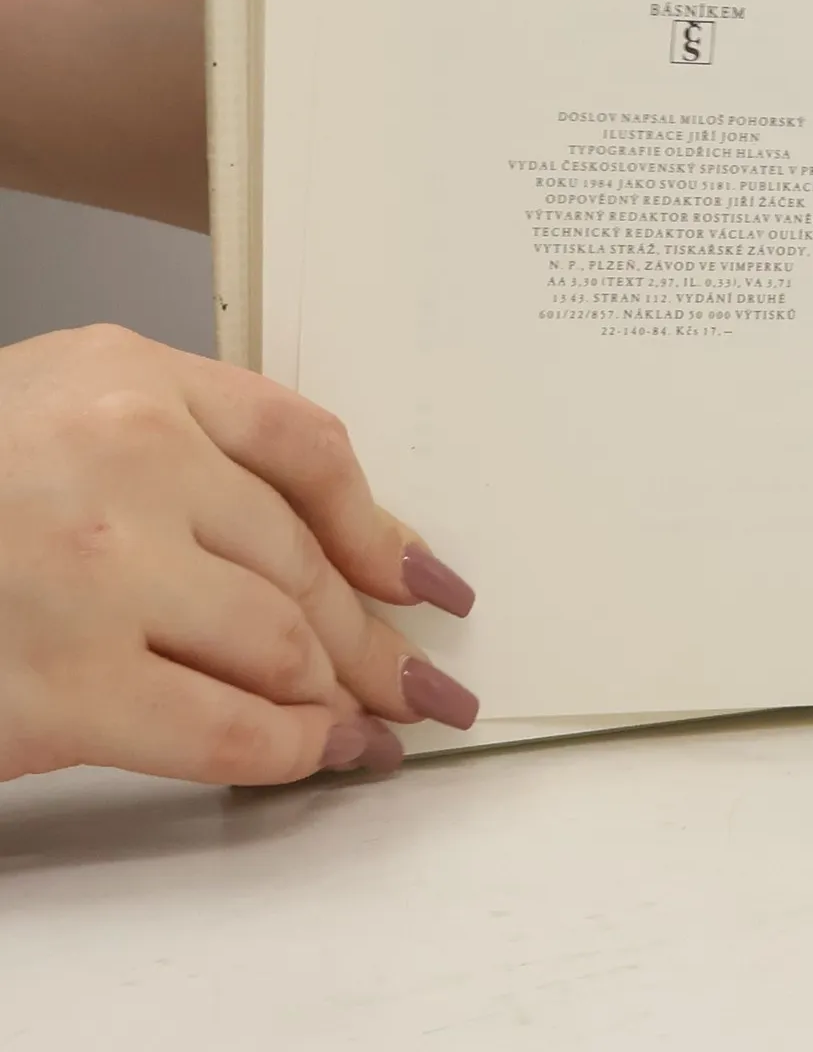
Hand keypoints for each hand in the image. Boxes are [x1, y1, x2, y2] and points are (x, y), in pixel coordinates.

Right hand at [0, 325, 477, 786]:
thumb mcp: (61, 397)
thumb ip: (187, 438)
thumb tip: (329, 543)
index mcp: (132, 379)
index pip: (307, 447)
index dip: (384, 526)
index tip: (431, 582)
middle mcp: (127, 461)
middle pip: (304, 560)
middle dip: (377, 636)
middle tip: (423, 682)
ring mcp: (95, 575)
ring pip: (282, 643)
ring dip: (342, 696)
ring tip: (372, 726)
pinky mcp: (60, 686)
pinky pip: (222, 728)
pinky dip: (286, 748)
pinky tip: (311, 755)